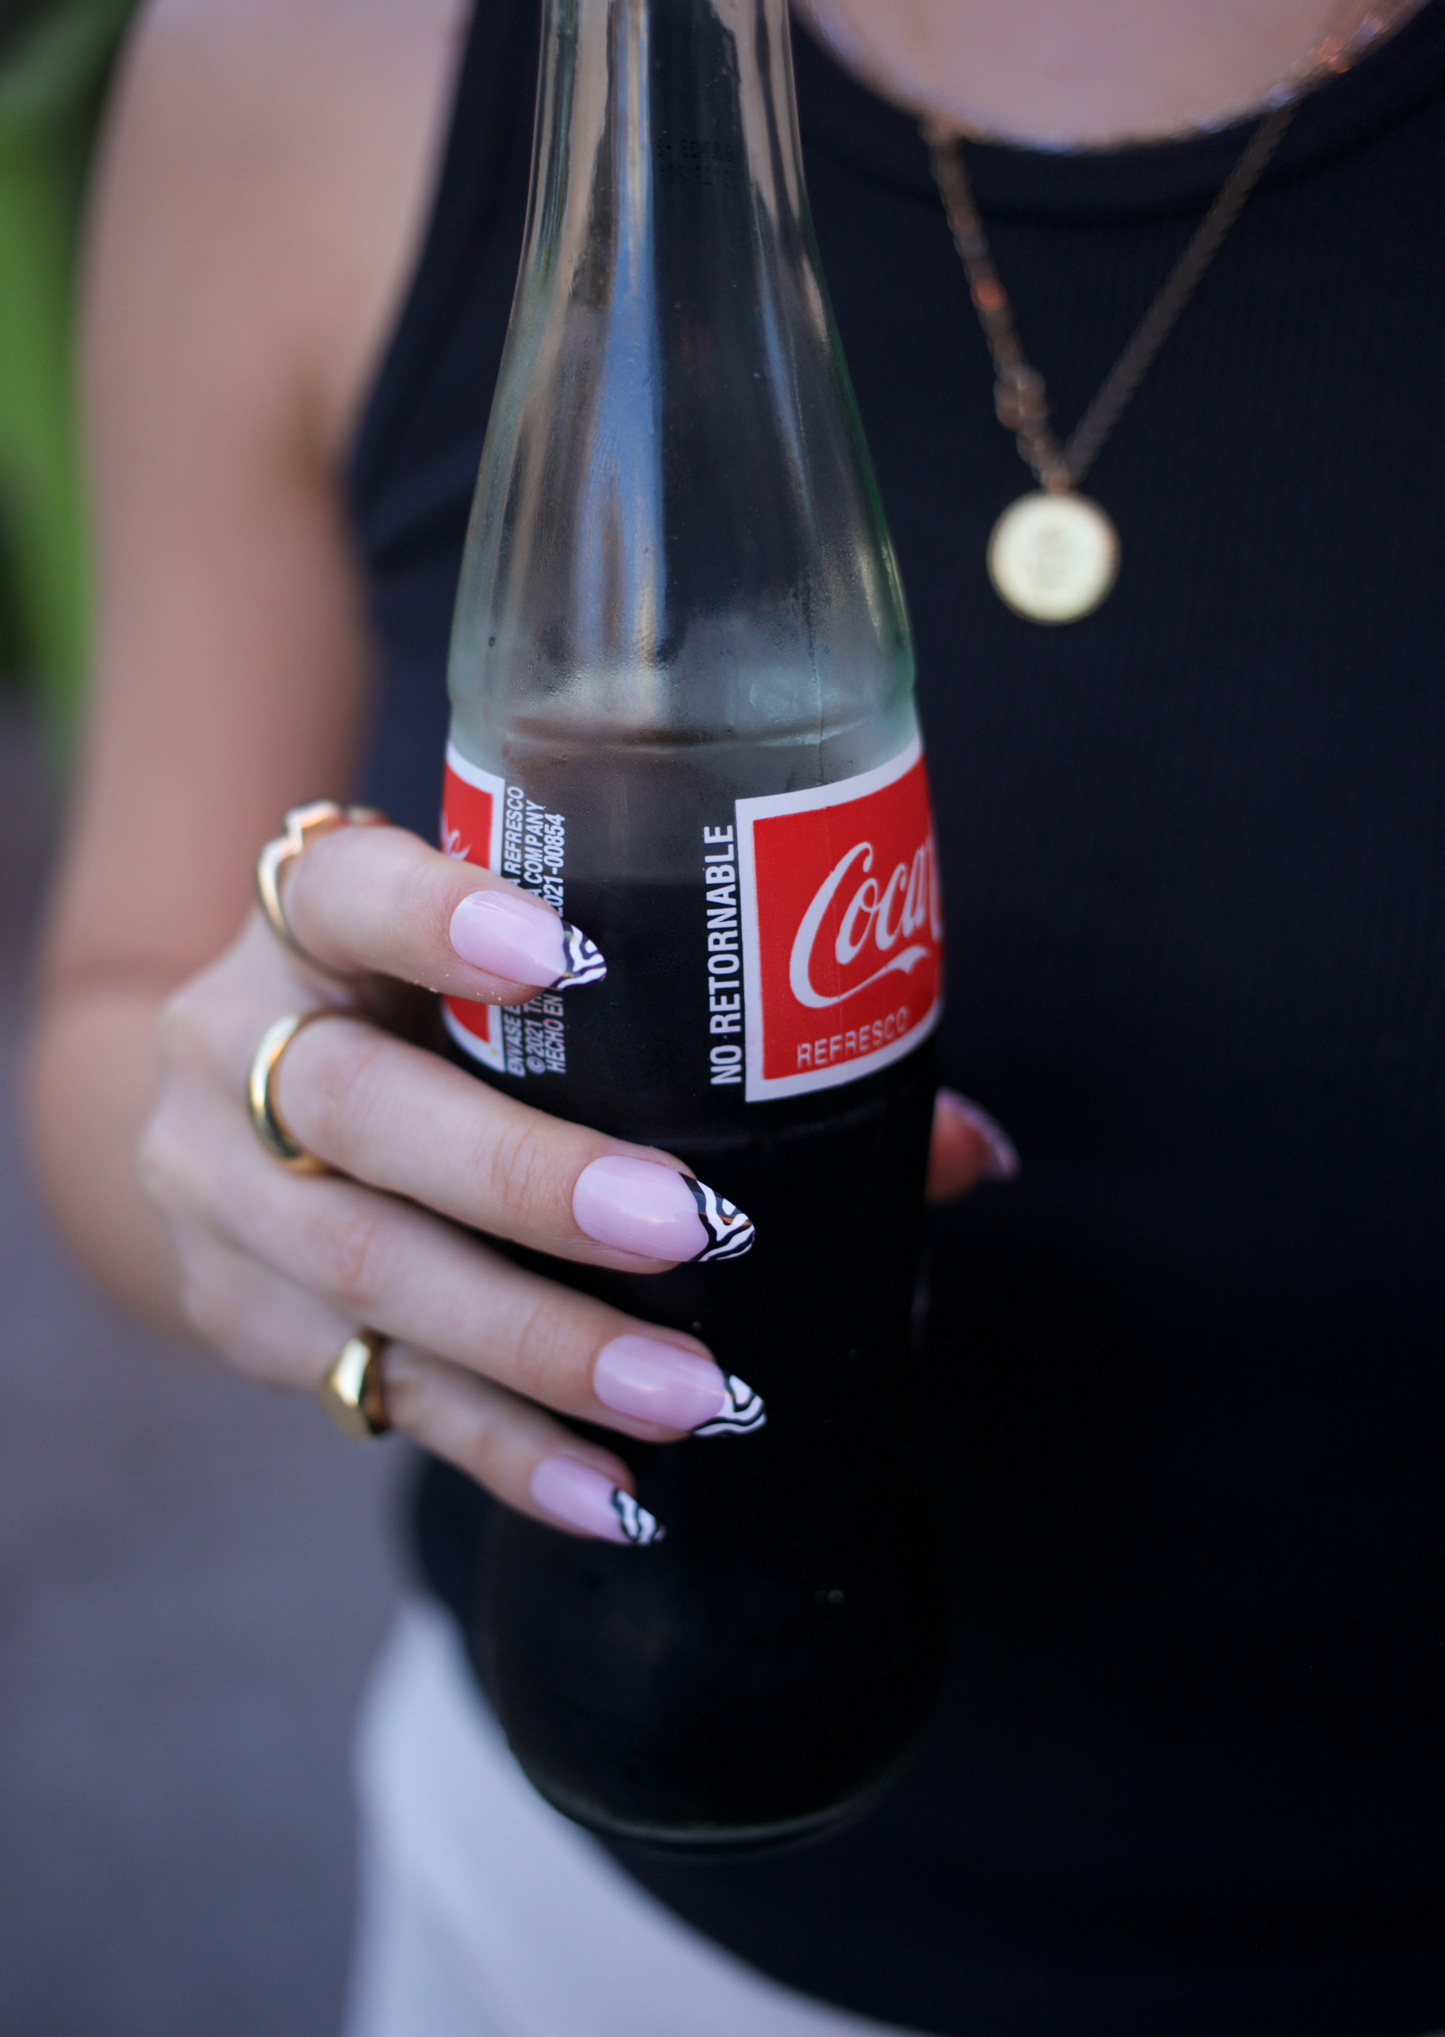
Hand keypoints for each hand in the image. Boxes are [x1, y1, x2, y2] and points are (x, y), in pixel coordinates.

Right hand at [140, 821, 1010, 1541]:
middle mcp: (235, 1045)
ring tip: (688, 1395)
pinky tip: (612, 1494)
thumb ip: (718, 1038)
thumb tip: (966, 1148)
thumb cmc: (435, 1027)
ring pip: (366, 1269)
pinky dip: (503, 1448)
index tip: (568, 955)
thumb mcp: (517, 989)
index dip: (437, 920)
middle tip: (686, 1229)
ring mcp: (219, 1193)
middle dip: (524, 1176)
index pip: (343, 891)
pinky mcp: (242, 1320)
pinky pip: (375, 1395)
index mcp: (307, 926)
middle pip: (355, 1107)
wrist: (241, 1116)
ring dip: (538, 1343)